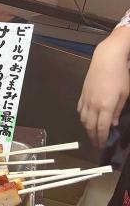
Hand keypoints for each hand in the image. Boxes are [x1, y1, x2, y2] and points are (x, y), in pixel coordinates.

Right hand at [78, 31, 129, 147]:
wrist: (106, 60)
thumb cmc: (120, 75)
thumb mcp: (124, 94)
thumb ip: (117, 111)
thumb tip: (113, 124)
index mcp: (105, 106)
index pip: (102, 128)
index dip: (102, 138)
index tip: (102, 145)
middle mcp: (93, 105)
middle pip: (90, 126)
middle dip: (93, 137)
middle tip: (96, 144)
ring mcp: (86, 99)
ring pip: (83, 119)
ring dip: (86, 128)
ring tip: (91, 134)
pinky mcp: (82, 93)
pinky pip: (80, 109)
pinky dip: (82, 117)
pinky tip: (85, 119)